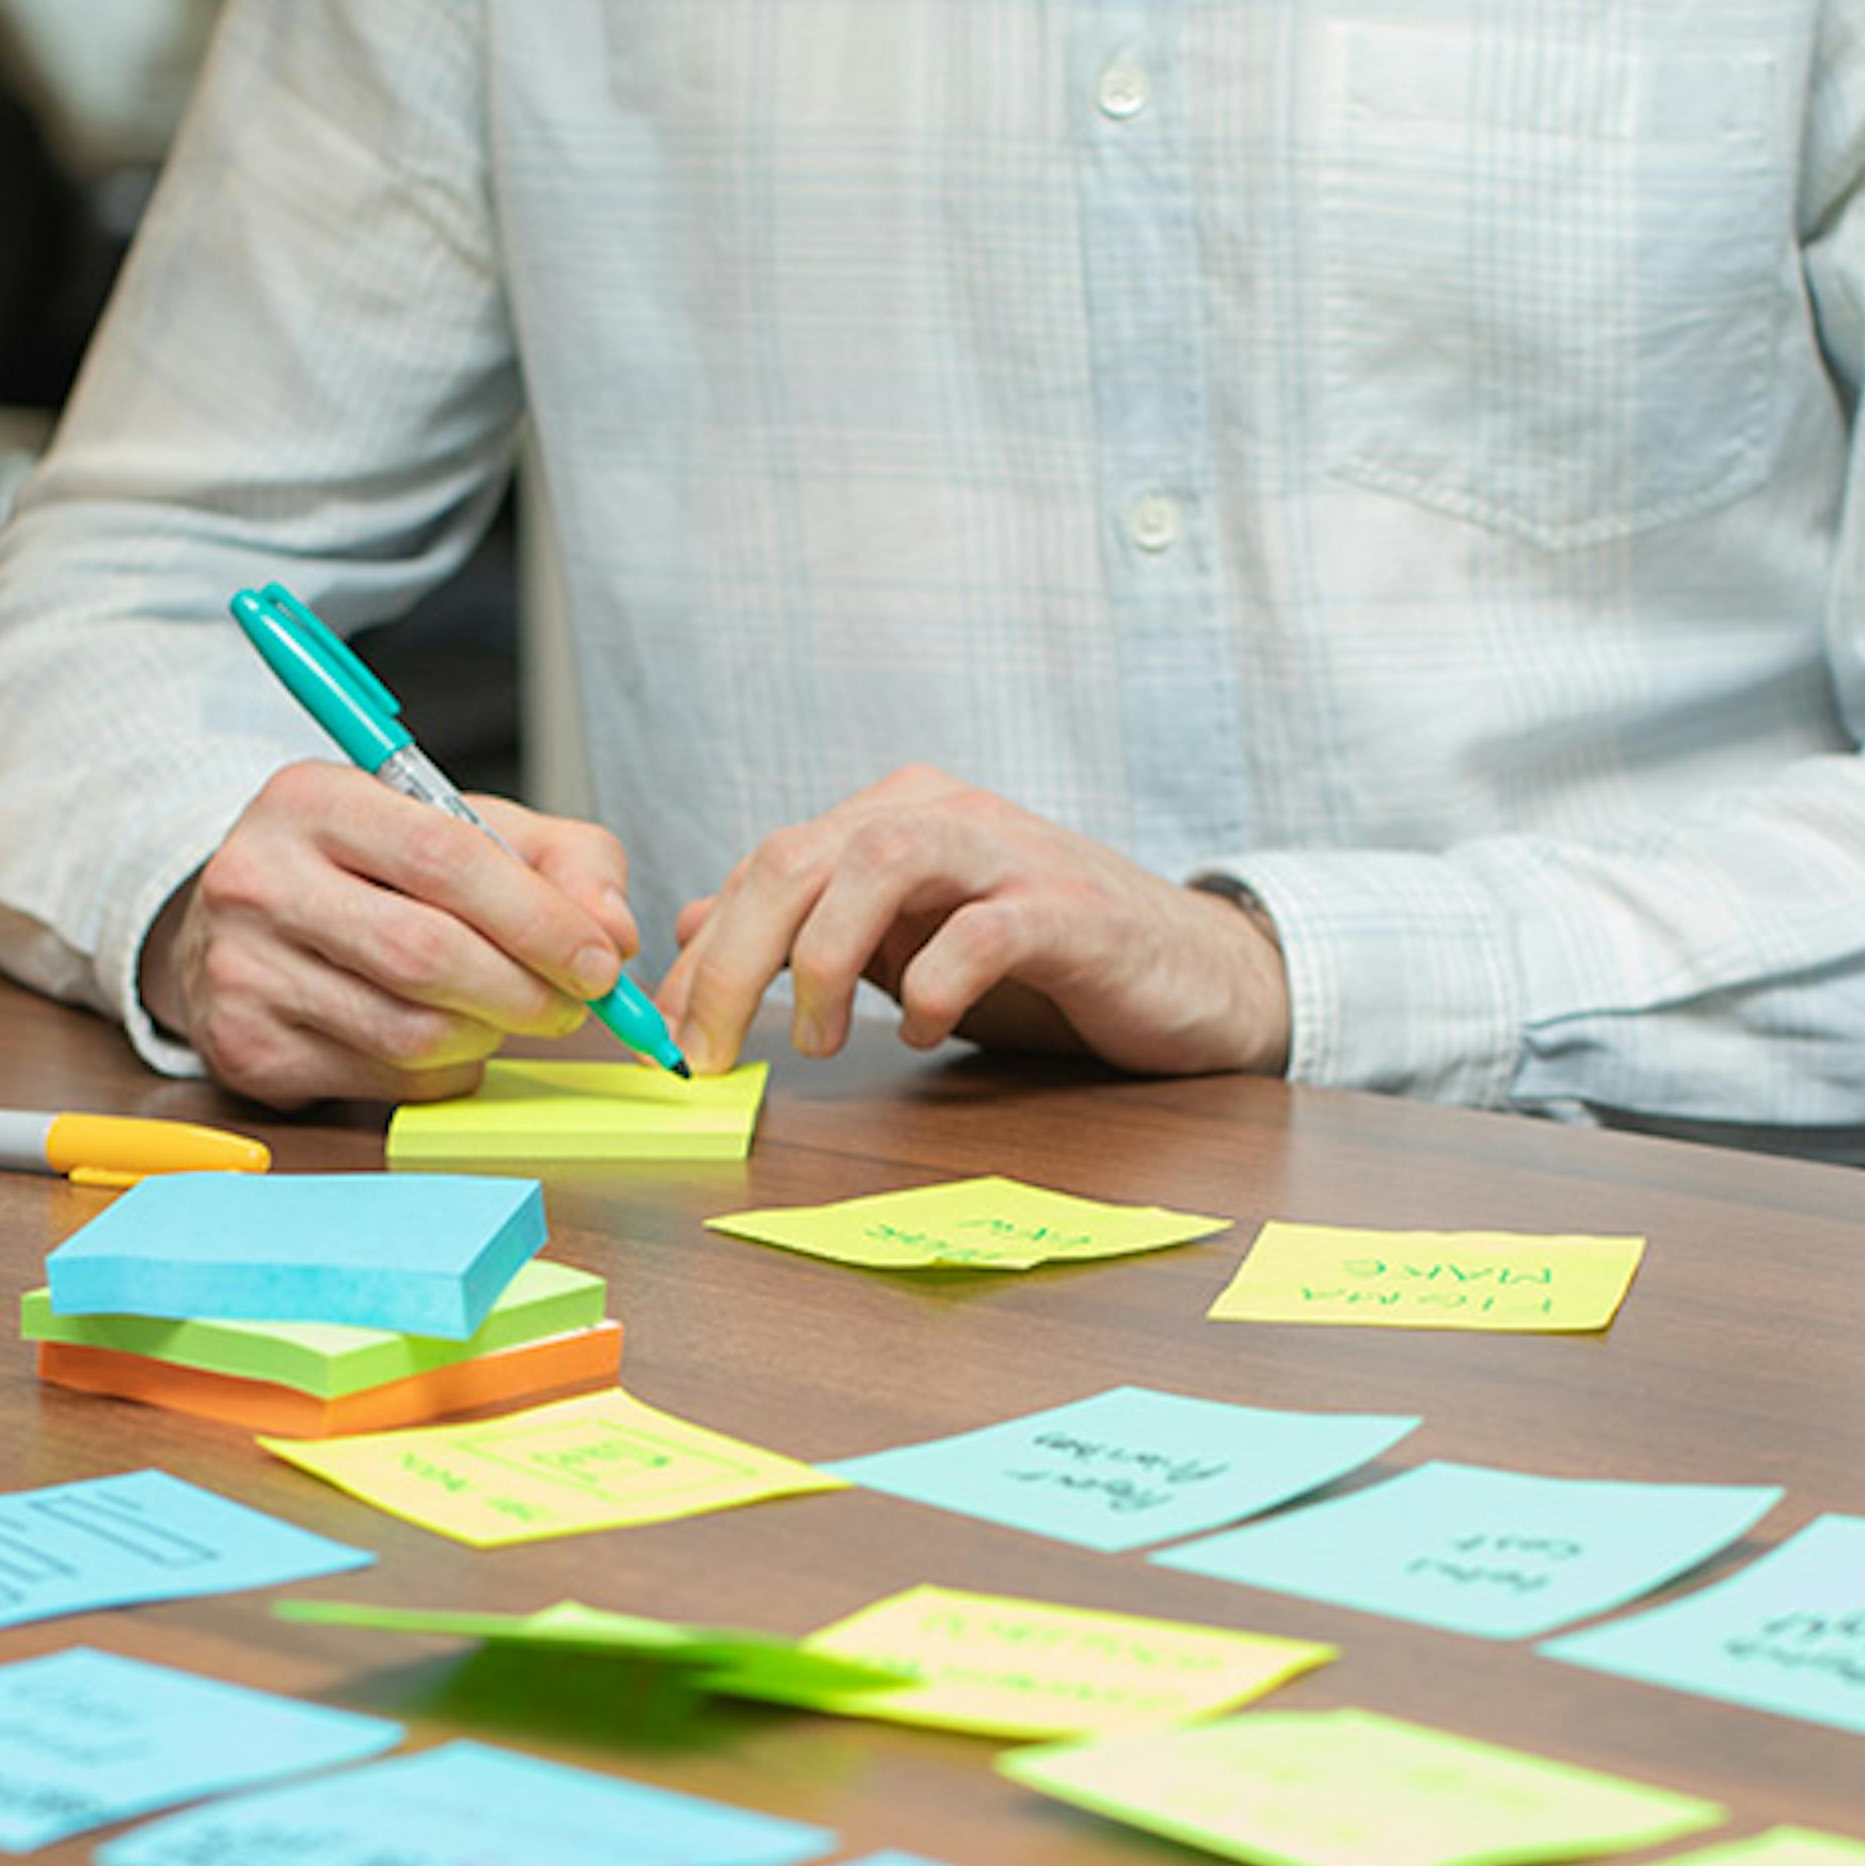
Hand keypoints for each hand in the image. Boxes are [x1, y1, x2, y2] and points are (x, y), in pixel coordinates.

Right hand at [141, 761, 636, 1107]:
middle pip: (426, 954)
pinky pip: (388, 1081)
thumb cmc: (369, 870)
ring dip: (490, 1035)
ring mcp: (244, 971)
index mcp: (314, 800)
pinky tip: (448, 1038)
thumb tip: (614, 932)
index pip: (444, 859)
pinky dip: (447, 1071)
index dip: (539, 919)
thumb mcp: (463, 827)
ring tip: (507, 1013)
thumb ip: (561, 861)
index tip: (599, 960)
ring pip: (410, 1031)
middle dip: (526, 991)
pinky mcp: (249, 1048)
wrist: (244, 921)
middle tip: (573, 1003)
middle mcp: (260, 880)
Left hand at [658, 766, 1292, 1078]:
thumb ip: (811, 929)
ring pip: (878, 866)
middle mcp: (944, 816)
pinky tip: (923, 1035)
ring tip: (817, 1042)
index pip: (768, 864)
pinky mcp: (1070, 912)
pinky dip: (934, 990)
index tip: (671, 1033)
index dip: (707, 951)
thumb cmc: (1046, 964)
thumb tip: (700, 922)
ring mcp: (1009, 856)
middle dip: (737, 959)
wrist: (1192, 974)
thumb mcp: (908, 945)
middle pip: (801, 856)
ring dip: (823, 959)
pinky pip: (981, 932)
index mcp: (895, 817)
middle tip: (716, 1049)